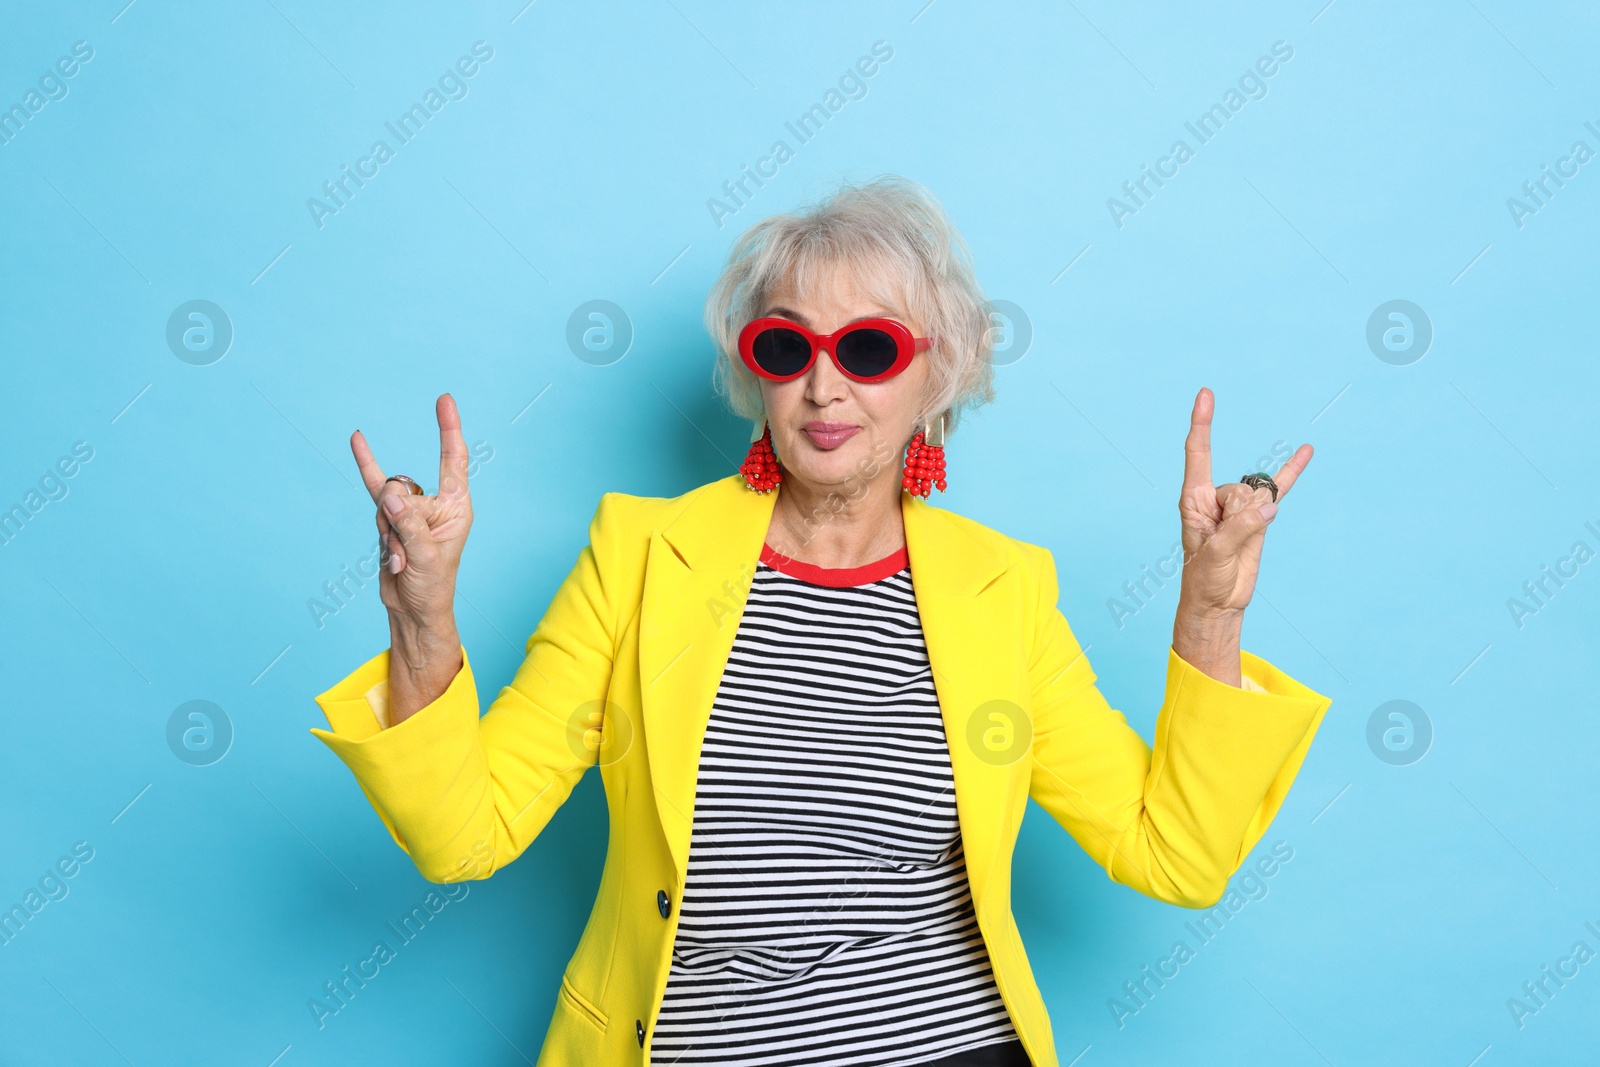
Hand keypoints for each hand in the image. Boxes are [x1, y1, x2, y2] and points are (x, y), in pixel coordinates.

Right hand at [350, 394, 473, 625]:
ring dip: (387, 535)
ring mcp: (411, 509)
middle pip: (403, 488)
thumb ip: (409, 525)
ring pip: (384, 501)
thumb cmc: (432, 587)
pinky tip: (357, 438)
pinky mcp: (390, 519)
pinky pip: (374, 490)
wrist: (413, 610)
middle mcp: (435, 503)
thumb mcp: (426, 558)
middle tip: (408, 552)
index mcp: (457, 506)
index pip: (454, 460)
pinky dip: (366, 465)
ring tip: (401, 562)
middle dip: (397, 522)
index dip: (449, 429)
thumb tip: (390, 496)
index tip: (444, 399)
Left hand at [1176, 387, 1310, 618]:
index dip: (1202, 424)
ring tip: (1239, 544)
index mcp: (1194, 499)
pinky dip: (1292, 471)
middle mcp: (1215, 497)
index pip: (1198, 453)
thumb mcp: (1215, 554)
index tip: (1205, 394)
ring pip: (1261, 497)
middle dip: (1241, 514)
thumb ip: (1240, 529)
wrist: (1218, 602)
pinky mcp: (1260, 516)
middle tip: (1226, 542)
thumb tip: (1270, 508)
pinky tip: (1306, 451)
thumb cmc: (1204, 579)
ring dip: (1257, 521)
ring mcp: (1239, 506)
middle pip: (1241, 487)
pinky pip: (1279, 488)